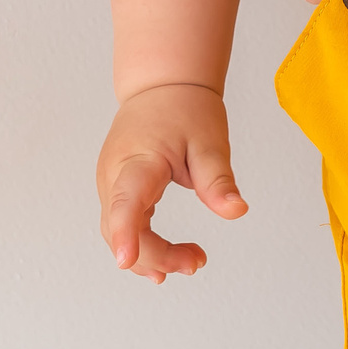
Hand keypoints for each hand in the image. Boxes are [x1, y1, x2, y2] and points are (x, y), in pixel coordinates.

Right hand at [96, 83, 246, 280]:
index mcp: (137, 161)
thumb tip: (236, 210)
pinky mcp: (116, 189)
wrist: (162, 85)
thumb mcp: (210, 141)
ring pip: (117, 232)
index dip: (125, 234)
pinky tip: (163, 261)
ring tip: (189, 263)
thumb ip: (218, 180)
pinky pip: (123, 224)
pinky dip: (141, 244)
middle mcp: (114, 176)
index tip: (125, 260)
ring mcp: (111, 184)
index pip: (125, 202)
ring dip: (148, 254)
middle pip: (121, 228)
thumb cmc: (184, 108)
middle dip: (154, 254)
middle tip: (196, 262)